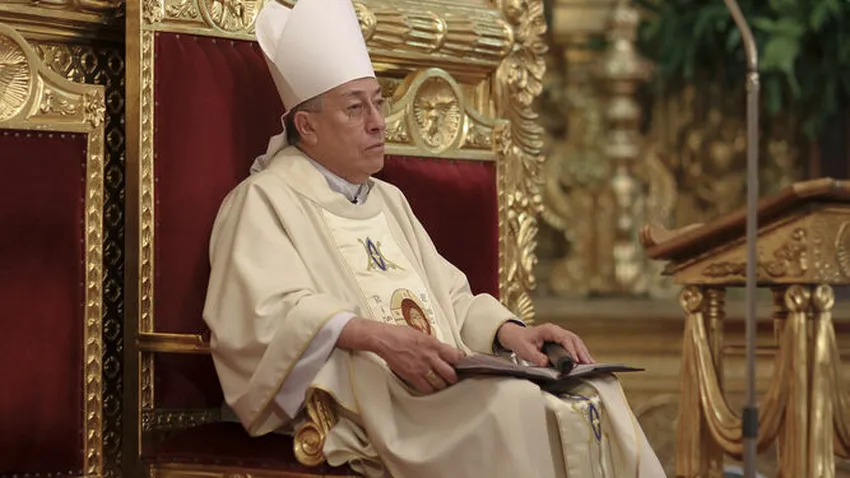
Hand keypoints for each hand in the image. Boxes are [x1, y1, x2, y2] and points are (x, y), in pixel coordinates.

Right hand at [337, 318, 465, 393]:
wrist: (384, 339)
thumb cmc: (400, 333)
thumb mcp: (422, 334)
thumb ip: (433, 344)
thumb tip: (442, 351)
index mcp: (434, 344)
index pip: (456, 356)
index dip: (461, 362)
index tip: (461, 364)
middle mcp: (431, 357)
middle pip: (451, 374)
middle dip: (453, 377)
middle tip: (452, 377)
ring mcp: (422, 368)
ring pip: (440, 384)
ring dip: (442, 385)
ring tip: (441, 383)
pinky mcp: (412, 376)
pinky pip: (427, 388)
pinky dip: (430, 389)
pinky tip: (429, 386)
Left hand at [496, 322, 593, 366]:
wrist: (516, 336)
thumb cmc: (521, 341)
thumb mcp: (525, 351)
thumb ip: (536, 357)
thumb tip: (547, 363)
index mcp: (549, 330)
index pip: (564, 338)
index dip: (571, 349)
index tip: (575, 360)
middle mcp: (556, 330)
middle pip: (573, 339)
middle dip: (581, 352)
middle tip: (589, 364)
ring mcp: (559, 334)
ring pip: (575, 341)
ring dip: (583, 352)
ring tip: (590, 364)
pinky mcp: (560, 339)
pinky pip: (573, 344)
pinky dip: (580, 352)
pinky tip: (585, 360)